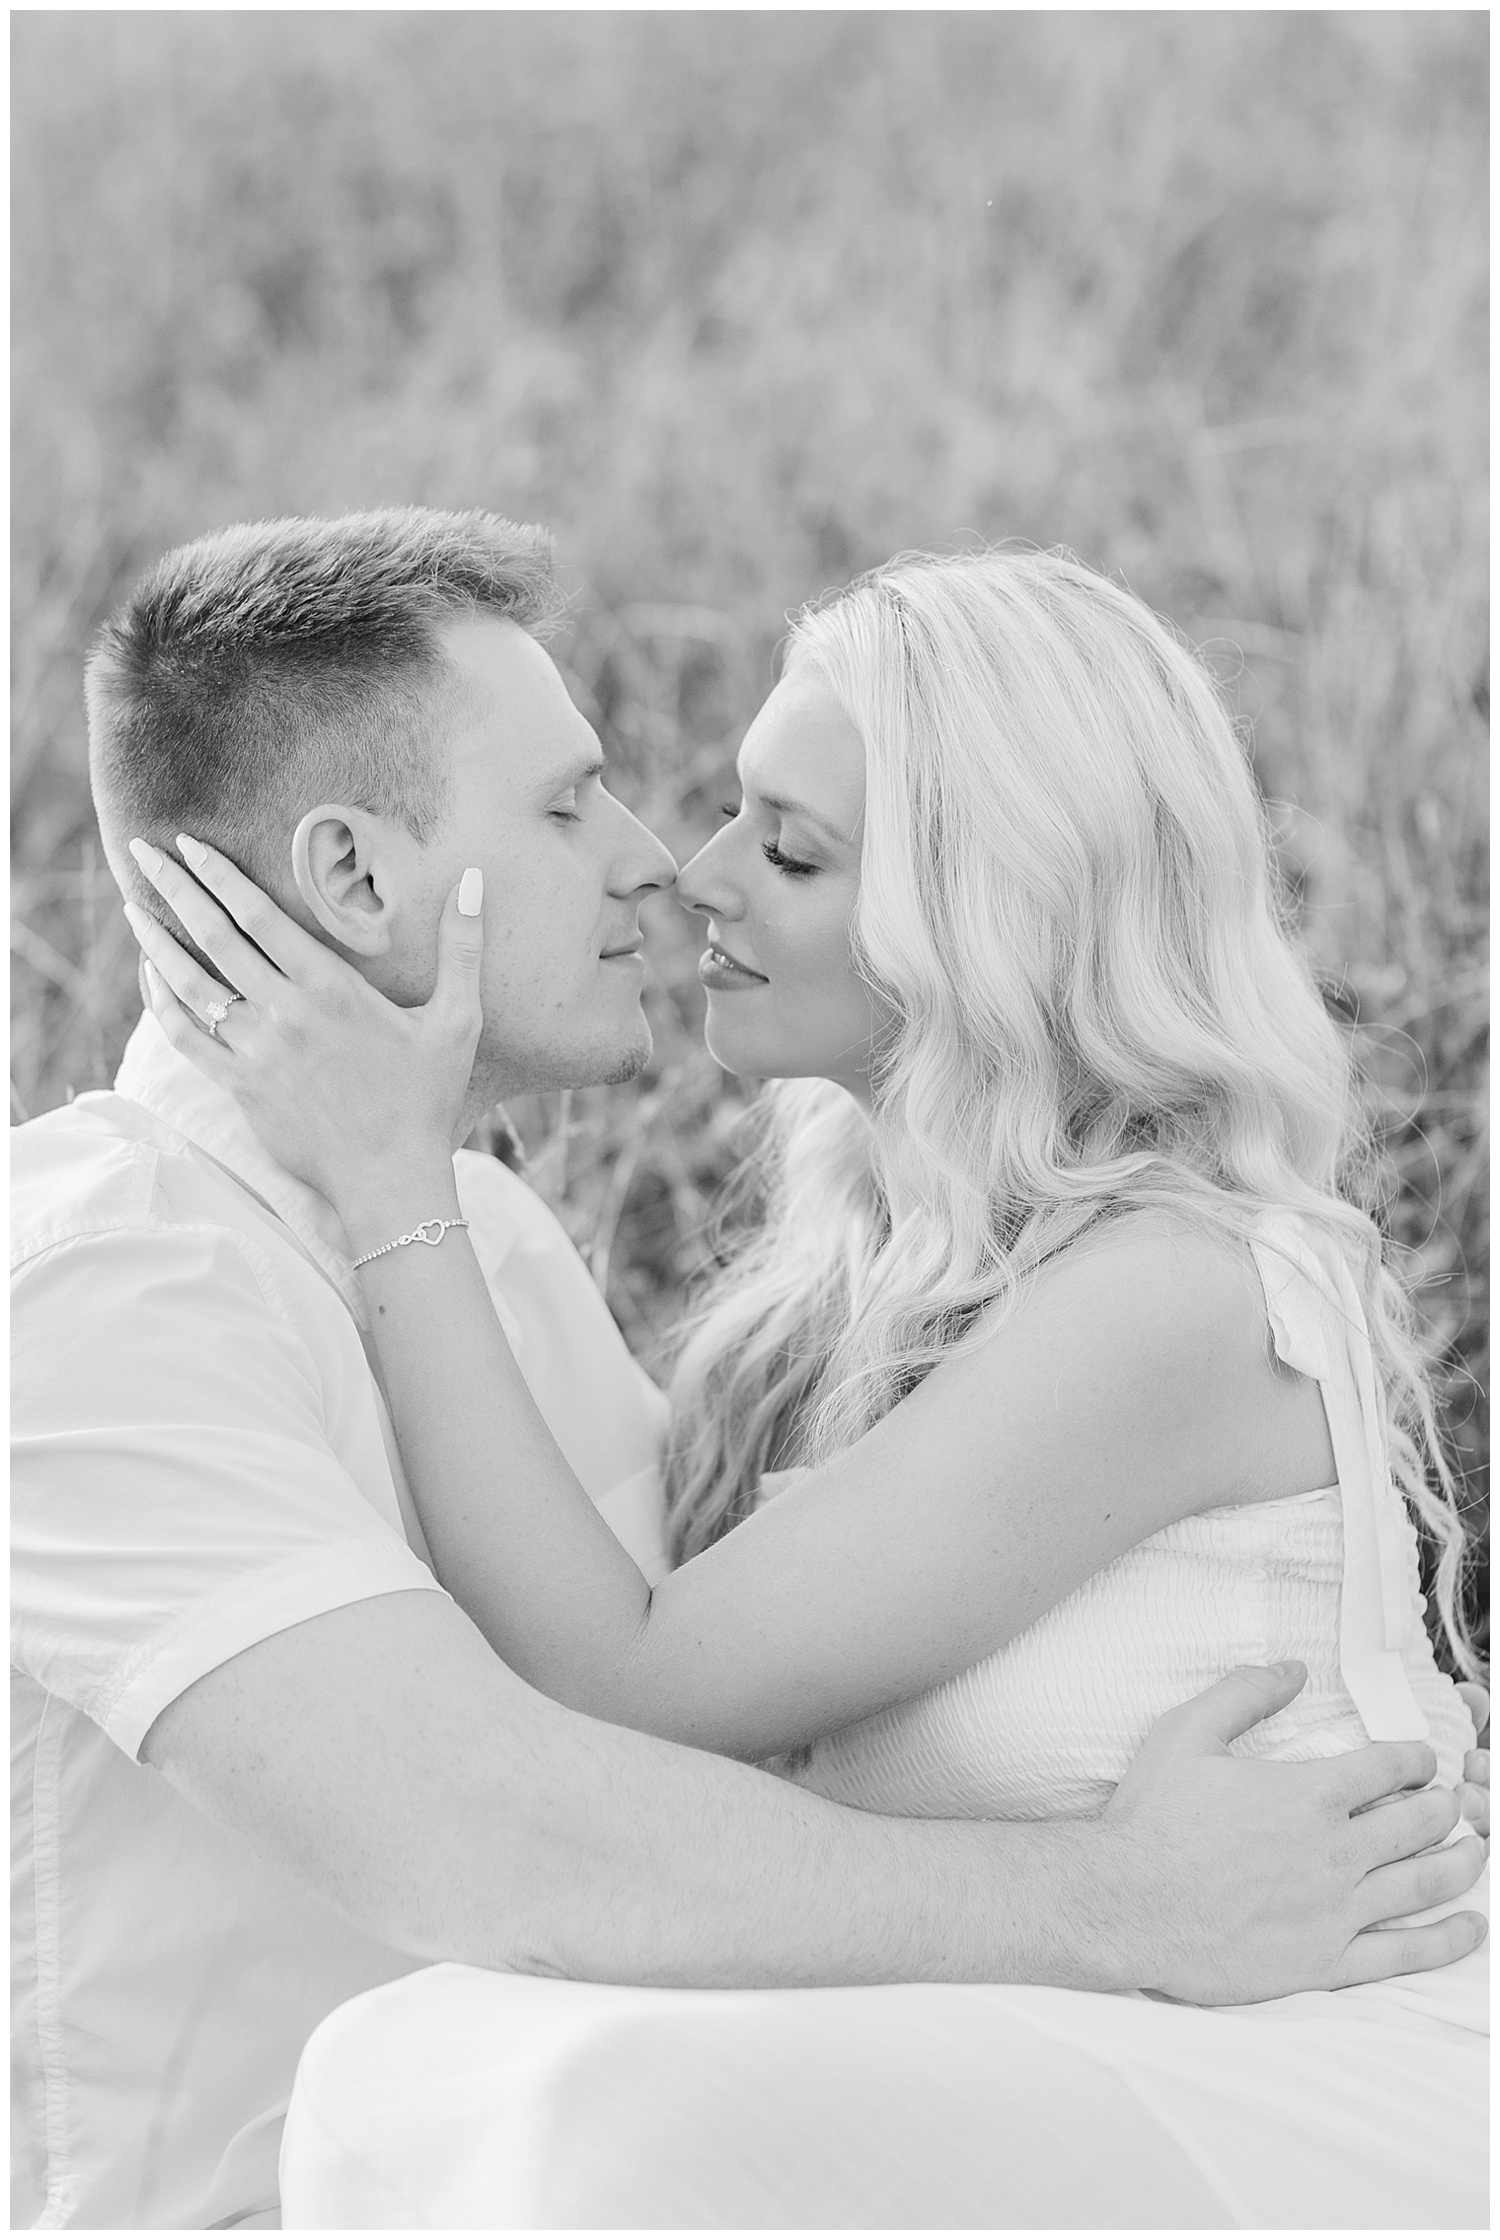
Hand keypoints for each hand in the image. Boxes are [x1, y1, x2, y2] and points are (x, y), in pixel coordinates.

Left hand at [124, 835, 483, 1221]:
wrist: (391, 1180)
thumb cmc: (427, 1100)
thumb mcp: (458, 1021)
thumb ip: (463, 947)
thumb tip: (476, 881)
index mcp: (331, 988)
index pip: (259, 914)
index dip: (219, 874)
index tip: (189, 846)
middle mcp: (285, 1013)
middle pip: (216, 935)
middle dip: (176, 888)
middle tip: (144, 852)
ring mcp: (256, 1053)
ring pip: (191, 984)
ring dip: (157, 941)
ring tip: (134, 908)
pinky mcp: (240, 1089)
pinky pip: (187, 1036)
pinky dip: (161, 1002)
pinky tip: (151, 977)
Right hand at [1099, 1661, 1485, 2002]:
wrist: (1126, 1904)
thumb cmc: (1151, 1819)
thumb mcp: (1186, 1733)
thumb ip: (1244, 1692)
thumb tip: (1294, 1667)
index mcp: (1309, 1793)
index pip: (1390, 1767)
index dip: (1416, 1758)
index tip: (1420, 1760)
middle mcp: (1336, 1851)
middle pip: (1421, 1823)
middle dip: (1447, 1806)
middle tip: (1454, 1802)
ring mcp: (1336, 1910)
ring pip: (1426, 1883)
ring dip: (1463, 1862)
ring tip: (1477, 1850)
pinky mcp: (1326, 1961)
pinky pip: (1406, 1954)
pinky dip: (1448, 1939)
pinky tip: (1471, 1926)